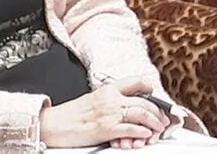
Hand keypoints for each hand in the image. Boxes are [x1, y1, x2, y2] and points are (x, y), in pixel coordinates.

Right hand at [40, 78, 169, 147]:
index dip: (150, 89)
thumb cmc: (71, 115)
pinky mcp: (106, 128)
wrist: (52, 124)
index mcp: (108, 89)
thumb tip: (128, 104)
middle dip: (158, 112)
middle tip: (164, 120)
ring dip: (155, 122)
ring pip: (142, 114)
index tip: (156, 96)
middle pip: (144, 102)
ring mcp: (109, 113)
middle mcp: (111, 98)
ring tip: (159, 128)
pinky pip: (131, 128)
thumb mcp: (93, 99)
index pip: (135, 82)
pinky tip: (147, 134)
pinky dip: (142, 131)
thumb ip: (111, 99)